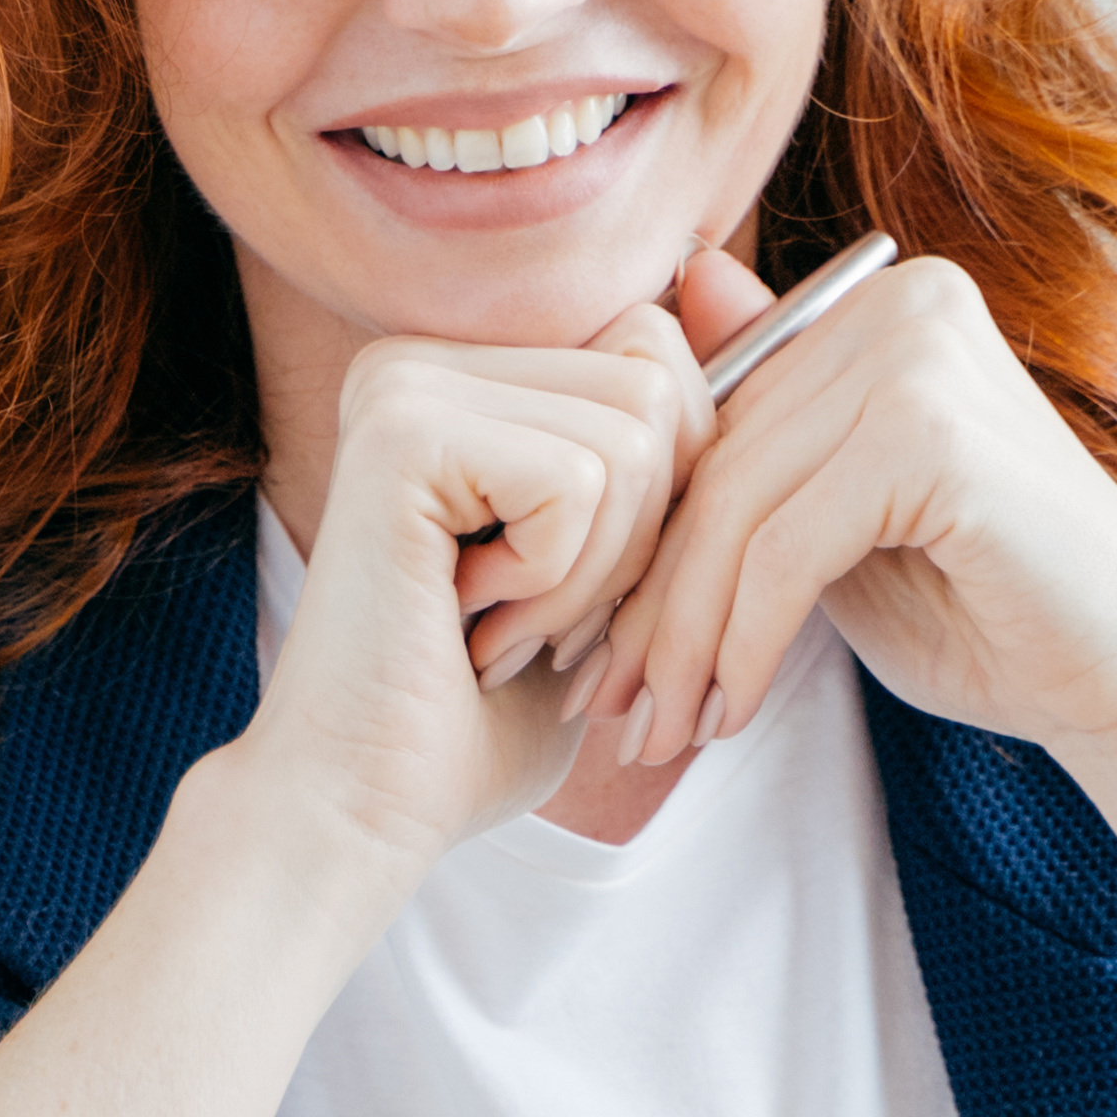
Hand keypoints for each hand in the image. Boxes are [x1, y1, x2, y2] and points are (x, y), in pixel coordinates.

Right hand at [236, 305, 708, 868]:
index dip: (664, 494)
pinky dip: (555, 583)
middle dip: (638, 536)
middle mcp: (422, 360)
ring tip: (499, 629)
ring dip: (593, 574)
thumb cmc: (483, 716)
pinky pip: (580, 481)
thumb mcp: (603, 567)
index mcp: (463, 375)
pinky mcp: (403, 434)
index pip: (656, 351)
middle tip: (534, 618)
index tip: (568, 591)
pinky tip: (469, 625)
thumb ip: (662, 450)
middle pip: (655, 383)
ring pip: (631, 439)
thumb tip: (751, 307)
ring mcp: (405, 386)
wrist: (364, 809)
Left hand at [592, 247, 1116, 764]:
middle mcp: (904, 305)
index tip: (596, 646)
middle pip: (717, 463)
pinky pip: (785, 551)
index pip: (716, 418)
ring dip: (685, 639)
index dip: (645, 540)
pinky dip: (743, 642)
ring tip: (660, 729)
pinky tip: (730, 710)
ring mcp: (922, 359)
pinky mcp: (934, 438)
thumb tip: (649, 348)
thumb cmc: (987, 610)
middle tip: (609, 704)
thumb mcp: (836, 527)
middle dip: (651, 601)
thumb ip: (759, 451)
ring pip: (736, 513)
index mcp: (884, 307)